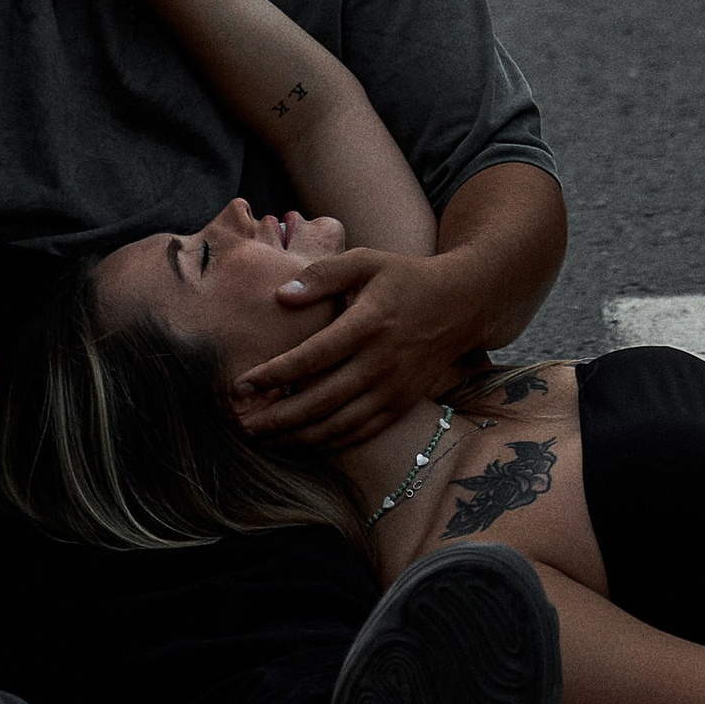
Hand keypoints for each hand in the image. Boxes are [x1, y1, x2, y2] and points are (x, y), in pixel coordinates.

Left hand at [233, 248, 481, 448]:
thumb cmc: (406, 278)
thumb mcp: (367, 260)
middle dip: (278, 417)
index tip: (242, 384)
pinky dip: (330, 443)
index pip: (313, 356)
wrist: (463, 303)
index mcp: (369, 323)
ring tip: (265, 438)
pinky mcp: (402, 404)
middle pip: (321, 400)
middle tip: (244, 424)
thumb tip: (282, 296)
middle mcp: (381, 361)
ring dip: (299, 437)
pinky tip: (304, 442)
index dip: (275, 374)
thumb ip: (323, 274)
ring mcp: (394, 388)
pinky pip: (361, 433)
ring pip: (339, 424)